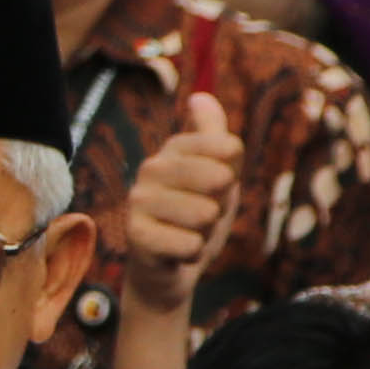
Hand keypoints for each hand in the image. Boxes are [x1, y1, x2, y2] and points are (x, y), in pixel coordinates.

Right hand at [112, 96, 244, 317]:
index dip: (233, 176)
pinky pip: (191, 245)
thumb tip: (200, 97)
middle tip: (201, 217)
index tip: (216, 189)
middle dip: (220, 206)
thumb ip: (214, 137)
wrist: (168, 271)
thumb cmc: (194, 218)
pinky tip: (177, 253)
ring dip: (206, 232)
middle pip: (219, 179)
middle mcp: (151, 167)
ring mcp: (139, 200)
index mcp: (173, 149)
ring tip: (187, 234)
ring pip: (206, 214)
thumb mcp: (217, 175)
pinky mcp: (136, 234)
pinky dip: (193, 254)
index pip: (228, 147)